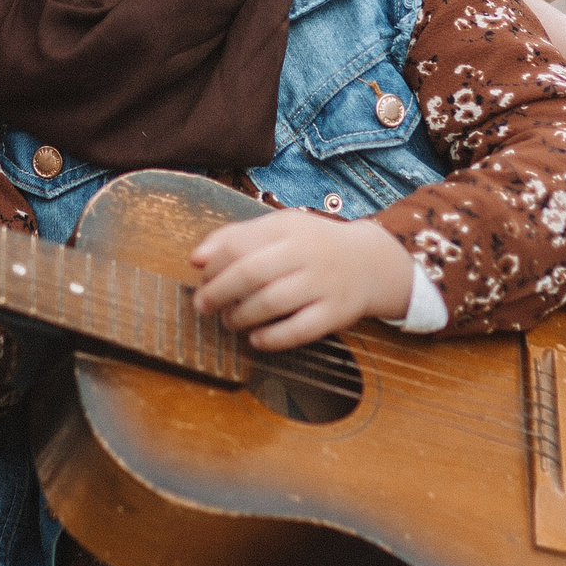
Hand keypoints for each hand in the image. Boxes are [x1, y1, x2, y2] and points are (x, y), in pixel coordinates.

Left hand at [189, 209, 416, 350]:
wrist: (369, 262)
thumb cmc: (312, 246)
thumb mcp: (279, 229)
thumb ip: (237, 238)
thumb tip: (196, 259)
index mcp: (288, 227)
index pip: (239, 244)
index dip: (213, 265)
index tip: (202, 277)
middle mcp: (307, 253)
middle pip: (251, 273)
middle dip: (218, 293)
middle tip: (203, 306)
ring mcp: (323, 284)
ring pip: (272, 303)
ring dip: (241, 316)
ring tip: (230, 320)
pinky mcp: (335, 313)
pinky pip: (299, 330)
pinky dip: (271, 338)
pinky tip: (255, 338)